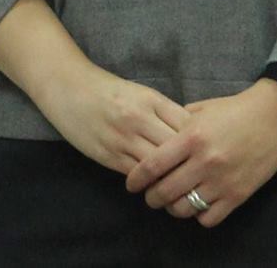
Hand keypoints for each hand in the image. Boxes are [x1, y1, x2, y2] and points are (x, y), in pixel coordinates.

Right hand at [0, 0, 187, 174]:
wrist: (67, 86)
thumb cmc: (106, 89)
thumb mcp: (138, 93)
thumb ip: (162, 111)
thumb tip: (189, 134)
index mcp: (150, 99)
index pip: (187, 124)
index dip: (201, 141)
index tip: (209, 152)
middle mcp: (139, 118)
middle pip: (177, 148)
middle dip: (192, 163)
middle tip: (205, 177)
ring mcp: (123, 138)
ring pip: (158, 166)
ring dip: (173, 179)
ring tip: (187, 190)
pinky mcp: (109, 155)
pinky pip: (137, 175)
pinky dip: (151, 183)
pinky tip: (160, 188)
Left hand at [122, 80, 276, 227]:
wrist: (275, 117)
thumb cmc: (234, 110)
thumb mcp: (200, 110)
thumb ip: (175, 125)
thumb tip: (153, 137)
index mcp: (192, 137)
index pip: (153, 165)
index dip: (136, 178)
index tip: (131, 184)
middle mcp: (205, 161)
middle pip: (165, 191)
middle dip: (151, 197)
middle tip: (150, 195)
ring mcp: (222, 181)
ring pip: (185, 208)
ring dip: (173, 208)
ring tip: (172, 201)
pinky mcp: (239, 195)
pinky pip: (209, 218)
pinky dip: (199, 215)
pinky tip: (198, 204)